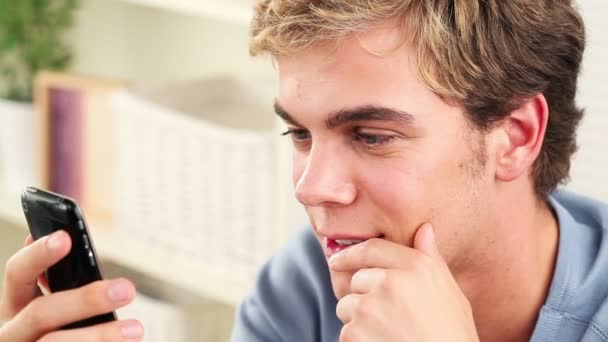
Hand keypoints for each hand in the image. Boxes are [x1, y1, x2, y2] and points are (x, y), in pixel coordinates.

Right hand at [0, 231, 142, 340]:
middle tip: (127, 290)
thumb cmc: (62, 331)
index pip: (17, 273)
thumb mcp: (58, 308)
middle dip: (86, 299)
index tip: (66, 238)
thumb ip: (63, 282)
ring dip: (98, 336)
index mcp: (15, 306)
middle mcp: (11, 332)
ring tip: (135, 330)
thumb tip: (68, 240)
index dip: (38, 254)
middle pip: (41, 312)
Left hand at [330, 224, 478, 341]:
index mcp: (417, 267)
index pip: (372, 248)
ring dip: (358, 320)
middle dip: (362, 295)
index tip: (337, 259)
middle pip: (356, 279)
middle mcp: (391, 281)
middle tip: (385, 316)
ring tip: (386, 333)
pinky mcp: (355, 333)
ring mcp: (370, 307)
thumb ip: (432, 259)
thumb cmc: (453, 334)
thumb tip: (424, 229)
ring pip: (347, 306)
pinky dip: (357, 341)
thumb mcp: (451, 293)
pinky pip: (345, 332)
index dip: (351, 253)